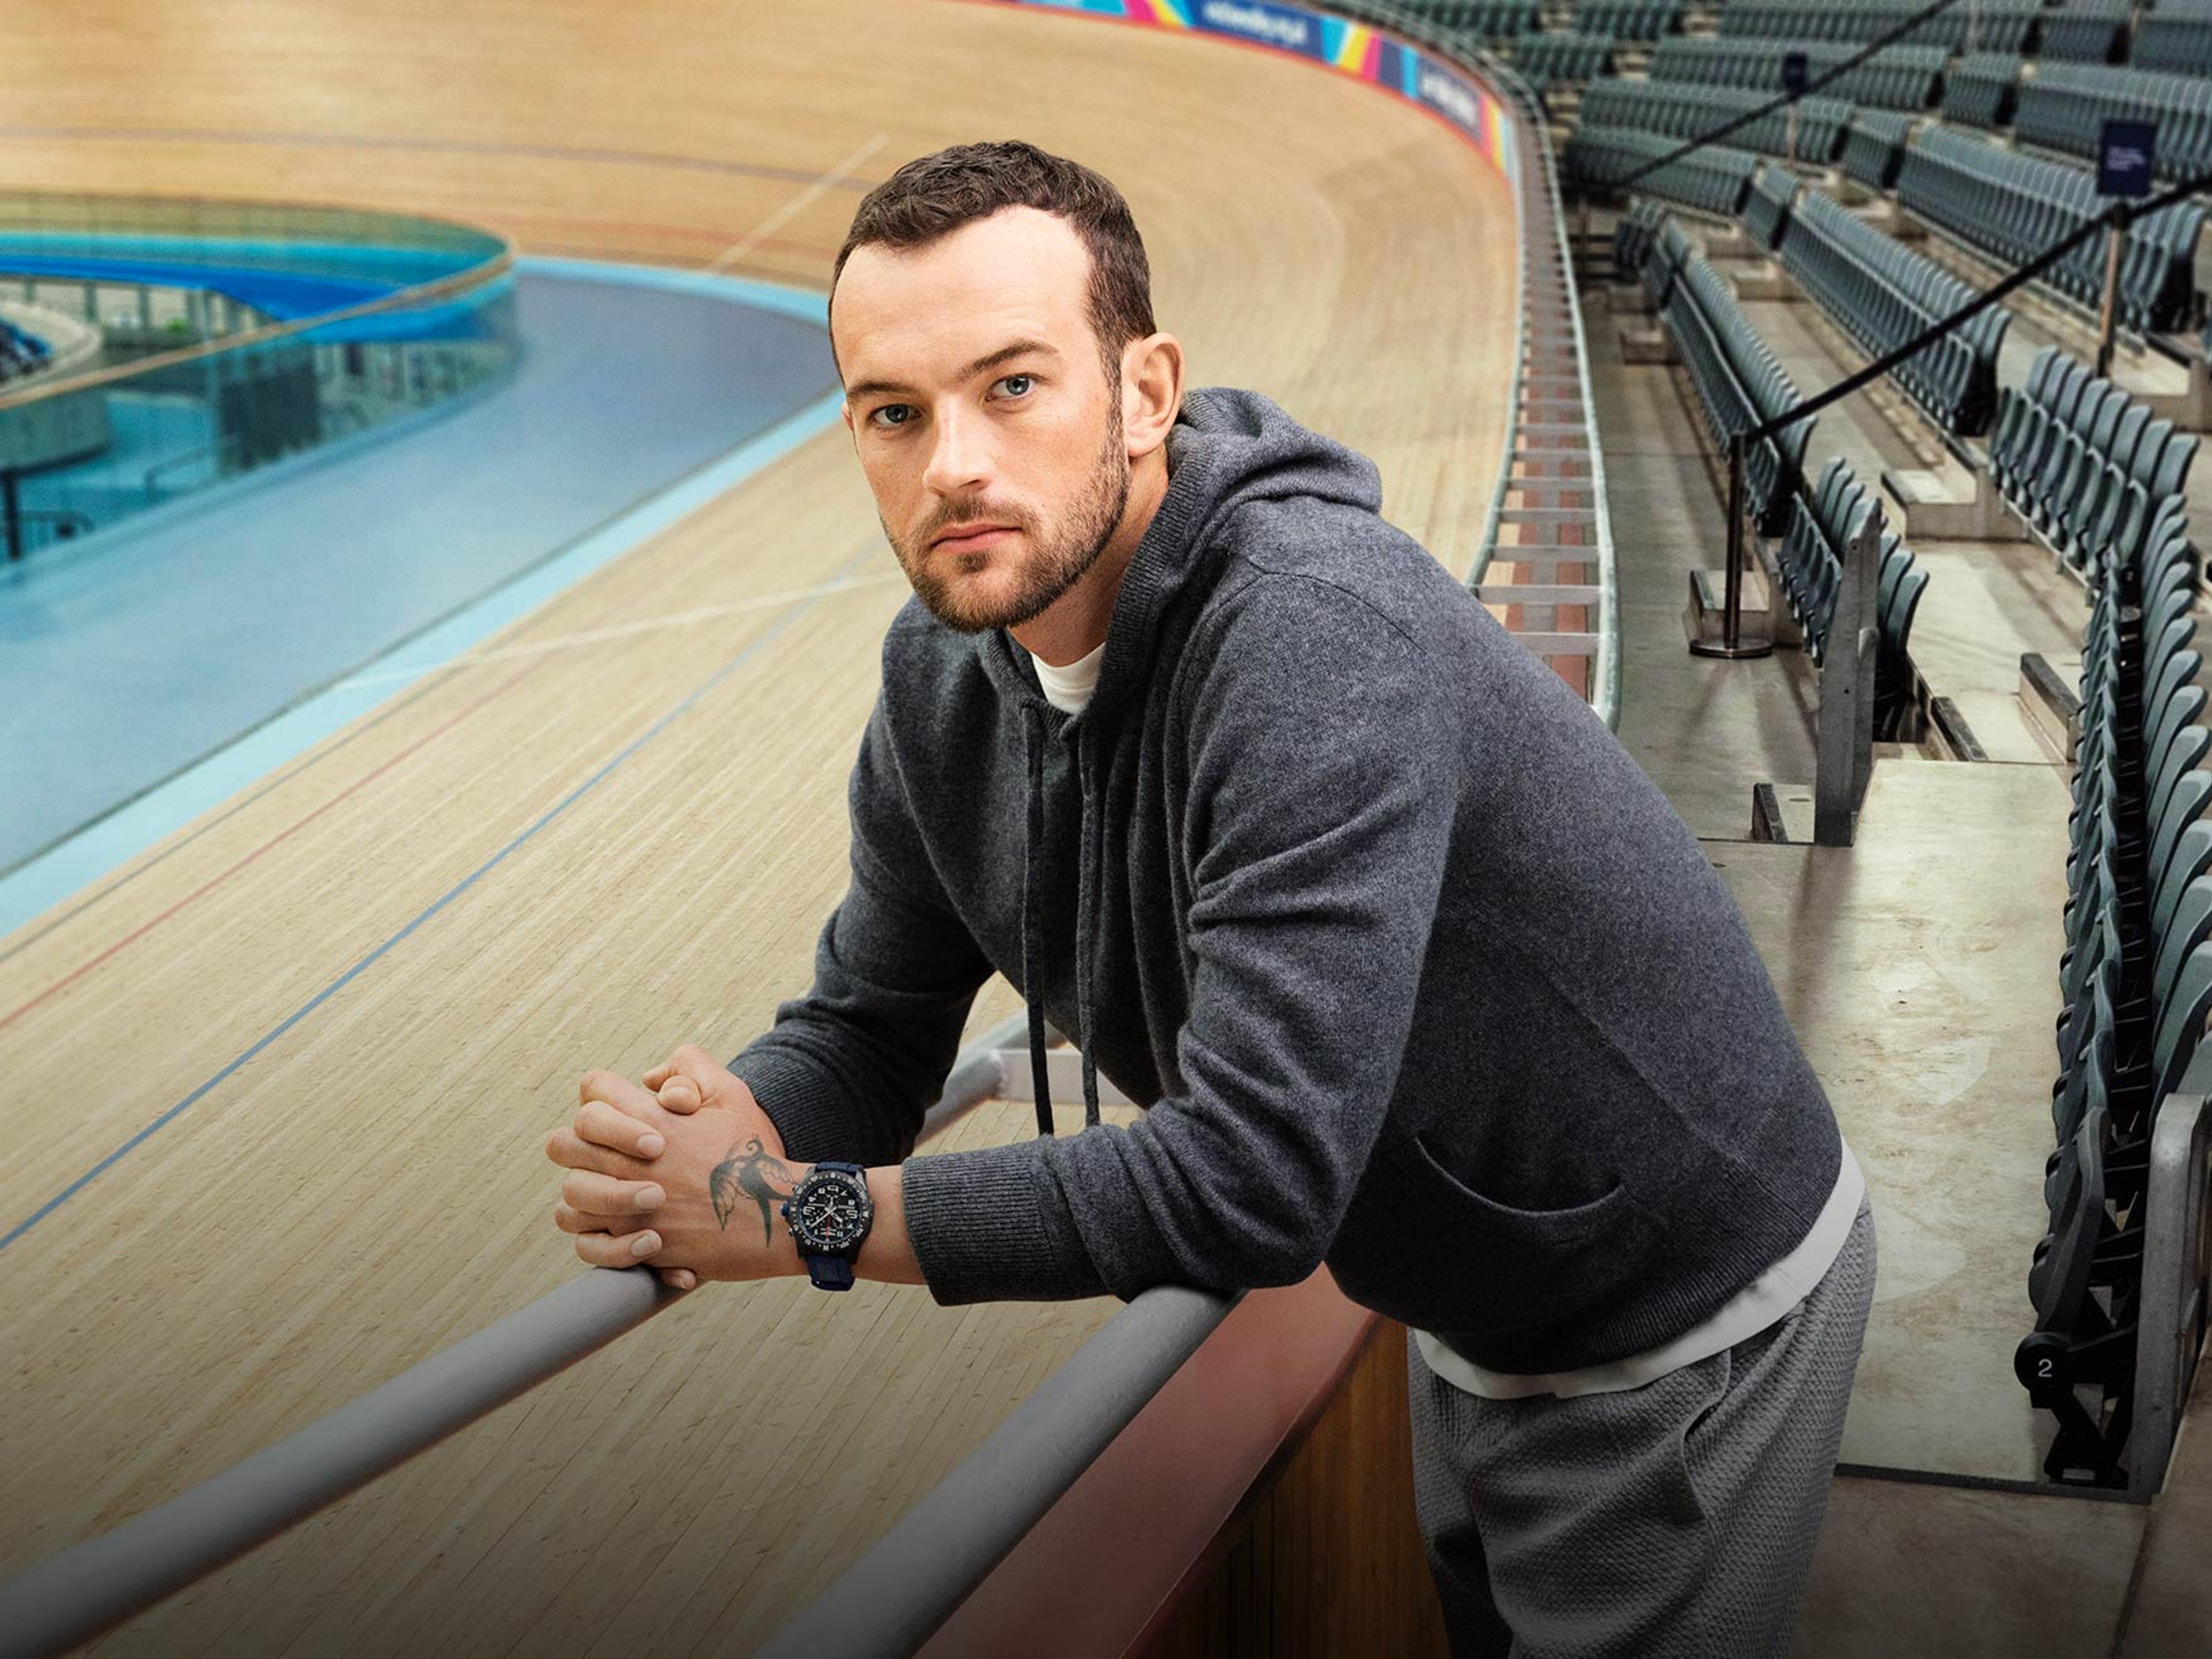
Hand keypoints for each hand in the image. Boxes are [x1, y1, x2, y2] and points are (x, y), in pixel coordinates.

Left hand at [545, 1052, 802, 1289]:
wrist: (777, 1214)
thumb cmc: (753, 1154)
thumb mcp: (731, 1094)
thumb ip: (690, 1067)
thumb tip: (649, 1076)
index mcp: (650, 1122)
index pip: (593, 1091)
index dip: (604, 1093)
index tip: (622, 1108)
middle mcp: (630, 1164)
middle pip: (563, 1144)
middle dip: (579, 1143)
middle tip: (605, 1151)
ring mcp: (629, 1208)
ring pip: (569, 1195)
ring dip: (587, 1190)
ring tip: (615, 1192)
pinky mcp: (637, 1245)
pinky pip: (587, 1242)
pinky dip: (598, 1236)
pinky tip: (623, 1227)